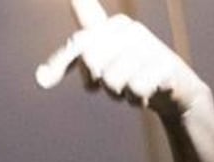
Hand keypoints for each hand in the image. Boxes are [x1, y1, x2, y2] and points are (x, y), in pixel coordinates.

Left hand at [35, 0, 208, 120]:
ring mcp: (148, 45)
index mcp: (107, 27)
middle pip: (91, 61)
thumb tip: (41, 79)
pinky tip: (148, 92)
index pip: (86, 13)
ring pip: (112, 81)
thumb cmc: (126, 75)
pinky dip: (136, 99)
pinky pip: (135, 90)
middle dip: (97, 81)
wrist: (172, 91)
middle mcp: (128, 29)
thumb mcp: (94, 68)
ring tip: (132, 85)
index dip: (80, 1)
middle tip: (113, 82)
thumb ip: (64, 66)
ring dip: (118, 94)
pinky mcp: (165, 64)